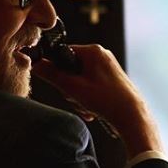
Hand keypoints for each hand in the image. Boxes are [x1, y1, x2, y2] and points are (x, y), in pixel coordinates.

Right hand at [32, 44, 162, 157]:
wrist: (132, 116)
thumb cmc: (106, 100)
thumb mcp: (73, 88)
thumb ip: (51, 75)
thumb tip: (35, 64)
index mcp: (93, 51)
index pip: (63, 53)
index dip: (57, 71)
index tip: (60, 85)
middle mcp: (101, 56)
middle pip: (71, 69)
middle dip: (70, 89)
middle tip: (77, 99)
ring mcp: (108, 68)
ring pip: (80, 81)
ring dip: (79, 98)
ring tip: (88, 107)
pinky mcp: (111, 81)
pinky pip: (91, 87)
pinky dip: (89, 100)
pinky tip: (93, 112)